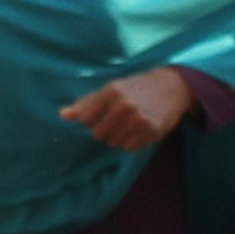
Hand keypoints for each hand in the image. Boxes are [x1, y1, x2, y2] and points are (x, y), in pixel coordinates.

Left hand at [60, 67, 189, 151]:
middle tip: (118, 119)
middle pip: (98, 134)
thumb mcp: (111, 89)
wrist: (171, 86)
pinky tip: (140, 128)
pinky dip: (132, 141)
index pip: (85, 119)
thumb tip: (63, 115)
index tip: (101, 114)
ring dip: (119, 136)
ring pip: (114, 142)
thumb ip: (86, 103)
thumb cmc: (135, 88)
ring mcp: (139, 118)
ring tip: (130, 123)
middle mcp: (124, 104)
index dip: (91, 119)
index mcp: (112, 91)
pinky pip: (130, 147)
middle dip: (105, 129)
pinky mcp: (151, 130)